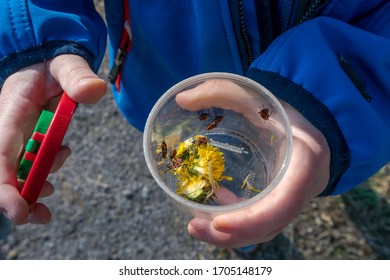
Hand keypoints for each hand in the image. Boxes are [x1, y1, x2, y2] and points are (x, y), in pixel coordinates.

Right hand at [0, 54, 106, 224]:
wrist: (48, 63)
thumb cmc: (53, 64)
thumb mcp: (66, 64)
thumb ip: (77, 76)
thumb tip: (95, 90)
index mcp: (11, 111)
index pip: (1, 151)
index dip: (5, 183)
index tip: (19, 208)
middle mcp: (9, 128)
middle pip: (4, 170)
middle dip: (18, 197)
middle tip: (41, 216)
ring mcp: (18, 136)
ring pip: (17, 172)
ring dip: (33, 188)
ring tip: (51, 191)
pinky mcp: (29, 140)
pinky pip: (30, 164)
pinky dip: (42, 173)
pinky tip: (60, 160)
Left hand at [176, 78, 329, 247]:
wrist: (306, 116)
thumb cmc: (280, 104)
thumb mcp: (252, 92)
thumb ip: (219, 89)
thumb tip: (180, 100)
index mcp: (305, 159)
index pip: (285, 203)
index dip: (253, 220)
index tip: (218, 222)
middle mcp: (304, 186)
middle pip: (271, 225)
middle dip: (232, 234)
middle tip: (193, 227)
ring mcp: (296, 196)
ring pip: (266, 229)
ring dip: (231, 234)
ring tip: (196, 225)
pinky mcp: (283, 198)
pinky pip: (263, 219)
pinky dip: (237, 220)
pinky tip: (215, 204)